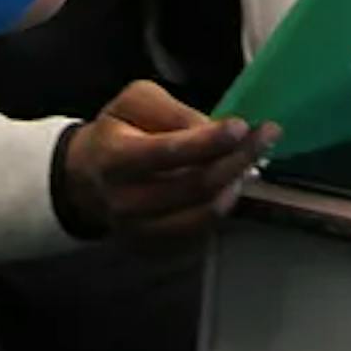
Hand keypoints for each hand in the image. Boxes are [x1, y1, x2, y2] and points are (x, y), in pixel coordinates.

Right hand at [54, 81, 271, 248]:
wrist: (83, 180)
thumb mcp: (134, 102)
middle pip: (195, 185)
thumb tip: (213, 129)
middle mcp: (125, 200)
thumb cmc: (114, 132)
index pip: (168, 152)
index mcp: (114, 158)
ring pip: (204, 212)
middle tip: (267, 136)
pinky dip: (222, 205)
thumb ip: (172, 111)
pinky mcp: (154, 248)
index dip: (208, 141)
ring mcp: (140, 230)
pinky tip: (229, 183)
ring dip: (235, 183)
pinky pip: (201, 230)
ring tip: (249, 158)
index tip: (242, 126)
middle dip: (237, 159)